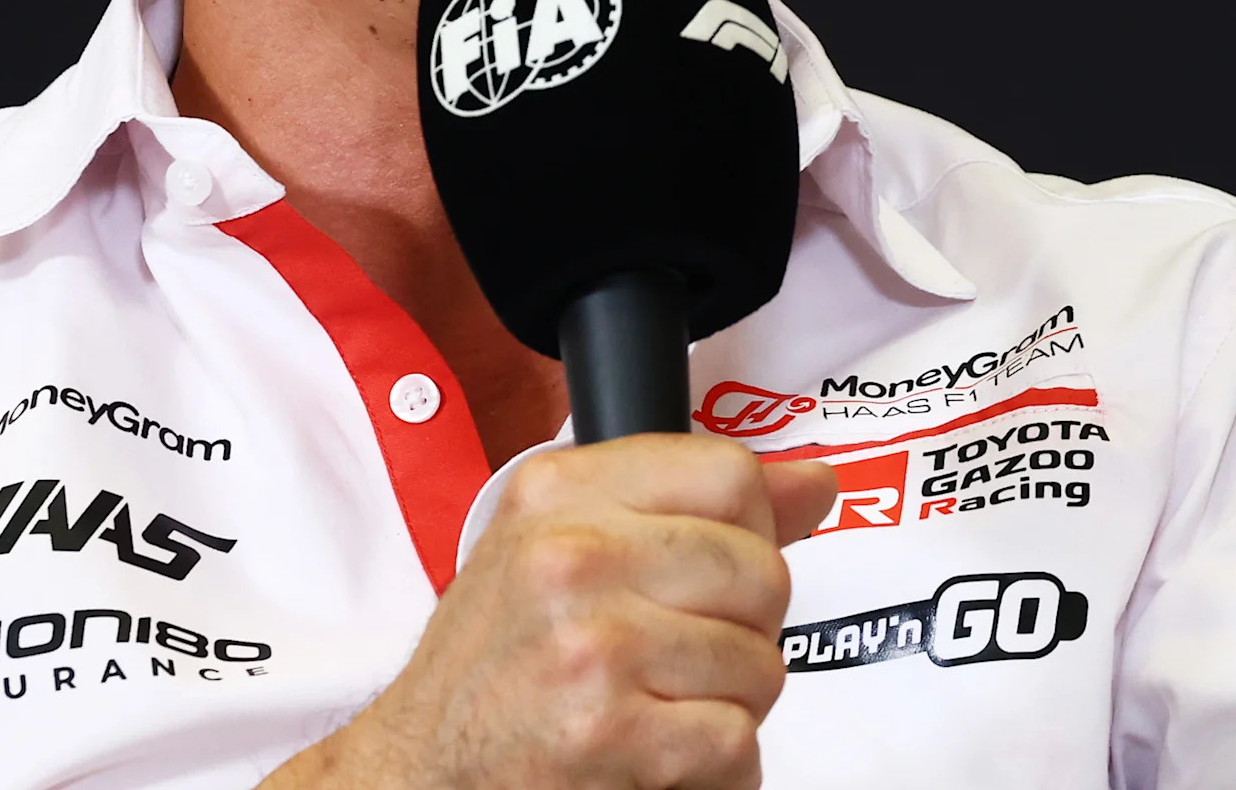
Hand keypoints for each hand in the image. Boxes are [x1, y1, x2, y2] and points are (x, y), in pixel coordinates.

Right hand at [265, 434, 840, 789]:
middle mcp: (571, 558)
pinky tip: (662, 754)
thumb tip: (814, 483)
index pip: (731, 474)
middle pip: (761, 572)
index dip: (751, 531)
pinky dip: (715, 766)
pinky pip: (735, 742)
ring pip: (760, 664)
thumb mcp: (561, 546)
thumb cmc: (495, 663)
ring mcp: (591, 647)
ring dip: (729, 703)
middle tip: (685, 655)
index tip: (720, 569)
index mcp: (560, 494)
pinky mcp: (608, 735)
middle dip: (745, 628)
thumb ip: (688, 504)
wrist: (421, 769)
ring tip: (662, 706)